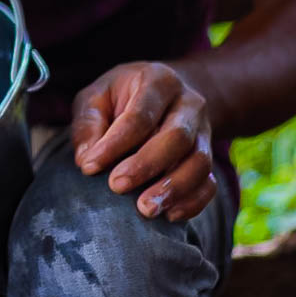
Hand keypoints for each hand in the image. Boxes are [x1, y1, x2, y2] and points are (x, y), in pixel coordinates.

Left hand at [71, 62, 215, 220]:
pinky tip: (169, 215)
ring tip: (145, 209)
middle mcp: (188, 104)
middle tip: (117, 186)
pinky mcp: (210, 157)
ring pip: (200, 162)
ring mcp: (204, 131)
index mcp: (158, 81)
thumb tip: (86, 159)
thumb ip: (88, 123)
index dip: (115, 143)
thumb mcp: (97, 96)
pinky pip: (209, 182)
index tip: (90, 166)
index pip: (139, 115)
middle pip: (177, 136)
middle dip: (146, 165)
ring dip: (173, 188)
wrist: (165, 94)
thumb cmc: (122, 97)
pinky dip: (192, 202)